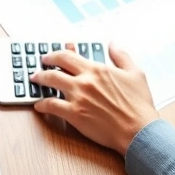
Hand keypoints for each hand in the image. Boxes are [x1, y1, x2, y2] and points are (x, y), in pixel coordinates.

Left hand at [31, 44, 158, 154]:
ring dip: (39, 81)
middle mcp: (84, 80)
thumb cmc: (138, 105)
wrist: (138, 130)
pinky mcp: (74, 114)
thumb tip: (113, 44)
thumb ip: (121, 56)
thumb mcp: (135, 73)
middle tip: (39, 67)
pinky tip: (39, 105)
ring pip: (50, 83)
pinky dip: (42, 104)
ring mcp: (77, 97)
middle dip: (44, 65)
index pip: (69, 56)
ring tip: (35, 81)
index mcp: (97, 69)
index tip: (50, 56)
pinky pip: (51, 106)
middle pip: (55, 67)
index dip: (56, 54)